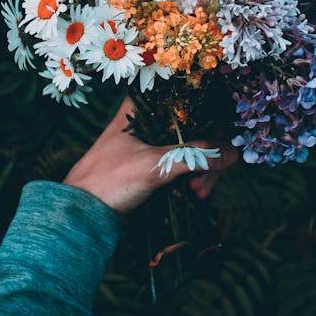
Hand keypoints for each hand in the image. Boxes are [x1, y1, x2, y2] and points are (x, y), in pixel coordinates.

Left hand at [63, 97, 237, 212]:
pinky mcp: (154, 160)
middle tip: (202, 184)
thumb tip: (233, 153)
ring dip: (202, 170)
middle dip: (207, 156)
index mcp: (143, 106)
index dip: (211, 123)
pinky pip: (185, 161)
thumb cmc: (109, 180)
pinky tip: (193, 194)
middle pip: (197, 127)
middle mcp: (150, 117)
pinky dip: (193, 176)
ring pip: (193, 146)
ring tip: (197, 194)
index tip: (219, 149)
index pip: (191, 103)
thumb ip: (195, 157)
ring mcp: (153, 139)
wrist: (81, 212)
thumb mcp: (154, 166)